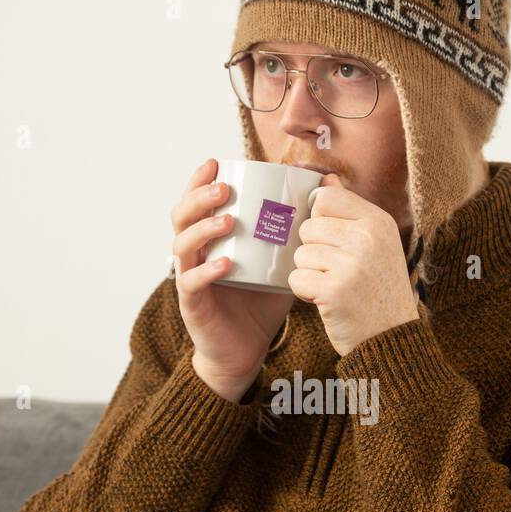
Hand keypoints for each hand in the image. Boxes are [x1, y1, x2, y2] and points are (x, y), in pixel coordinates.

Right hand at [171, 158, 293, 398]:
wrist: (247, 349)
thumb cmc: (261, 301)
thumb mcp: (283, 258)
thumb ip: (300, 224)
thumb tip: (329, 183)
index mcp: (210, 238)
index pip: (196, 201)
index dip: (198, 179)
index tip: (216, 162)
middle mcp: (194, 253)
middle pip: (180, 216)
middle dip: (198, 198)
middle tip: (223, 189)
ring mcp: (189, 278)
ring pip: (182, 245)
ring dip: (203, 229)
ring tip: (227, 221)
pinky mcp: (193, 304)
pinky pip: (191, 283)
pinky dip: (207, 271)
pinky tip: (225, 264)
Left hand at [287, 174, 419, 356]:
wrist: (391, 337)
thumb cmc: (377, 289)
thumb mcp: (376, 243)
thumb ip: (349, 209)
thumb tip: (325, 178)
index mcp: (377, 221)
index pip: (325, 199)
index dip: (319, 221)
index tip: (333, 242)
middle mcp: (366, 238)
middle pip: (308, 228)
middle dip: (313, 251)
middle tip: (336, 271)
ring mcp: (351, 264)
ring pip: (300, 254)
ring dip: (309, 273)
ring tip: (334, 286)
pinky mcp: (334, 291)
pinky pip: (296, 279)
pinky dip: (305, 293)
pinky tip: (326, 300)